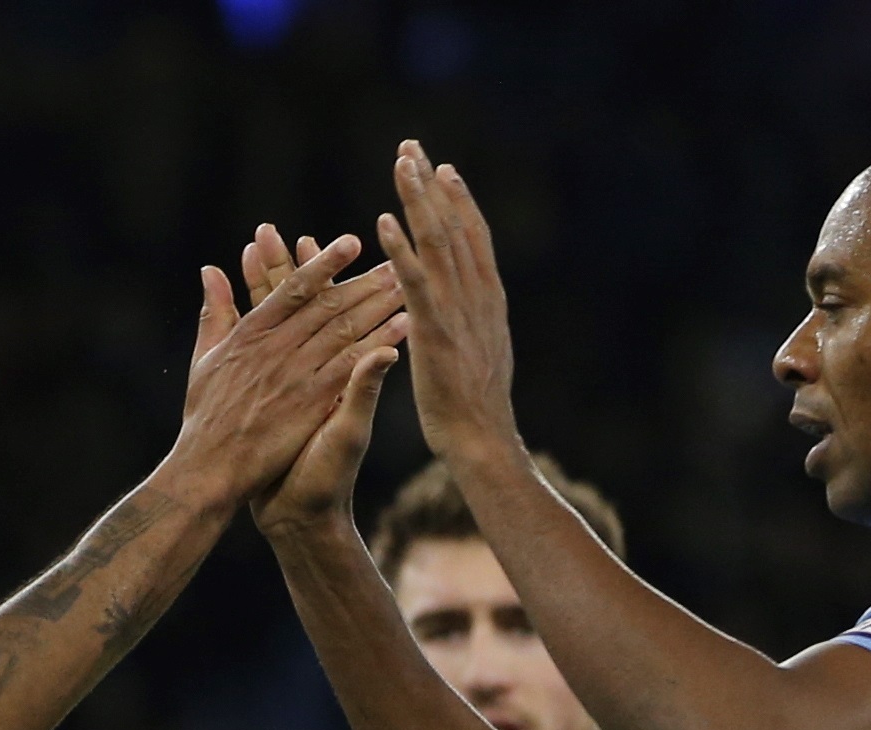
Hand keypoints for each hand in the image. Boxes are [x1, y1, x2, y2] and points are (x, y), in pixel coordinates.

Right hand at [174, 234, 406, 508]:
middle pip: (328, 306)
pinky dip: (378, 345)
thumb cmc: (204, 418)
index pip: (294, 289)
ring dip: (379, 306)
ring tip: (407, 286)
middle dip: (365, 281)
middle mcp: (275, 349)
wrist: (209, 471)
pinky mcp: (310, 404)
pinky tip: (402, 329)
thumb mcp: (204, 360)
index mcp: (251, 334)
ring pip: (344, 331)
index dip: (324, 263)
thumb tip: (211, 270)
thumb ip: (215, 314)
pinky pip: (351, 367)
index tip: (352, 242)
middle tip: (396, 260)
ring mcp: (294, 375)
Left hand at [379, 140, 522, 463]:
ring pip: (438, 242)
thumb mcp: (482, 352)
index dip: (458, 201)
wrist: (482, 440)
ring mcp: (457, 310)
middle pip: (455, 225)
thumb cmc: (475, 408)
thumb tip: (475, 306)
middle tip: (412, 147)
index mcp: (487, 299)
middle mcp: (477, 295)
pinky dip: (401, 250)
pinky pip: (414, 282)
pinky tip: (383, 221)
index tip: (442, 168)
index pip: (473, 237)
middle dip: (433, 184)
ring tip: (402, 163)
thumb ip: (476, 321)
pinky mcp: (435, 330)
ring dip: (418, 200)